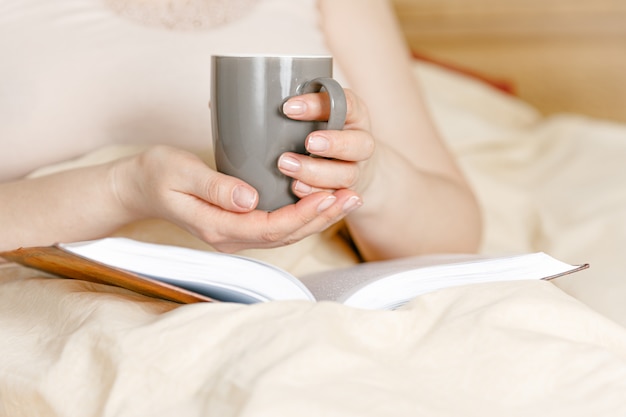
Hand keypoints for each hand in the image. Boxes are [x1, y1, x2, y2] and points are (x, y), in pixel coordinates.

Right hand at [112, 146, 360, 252]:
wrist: (139, 186)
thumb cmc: (156, 175)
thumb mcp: (180, 174)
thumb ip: (213, 186)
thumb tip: (248, 199)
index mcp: (219, 228)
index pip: (271, 228)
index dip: (303, 215)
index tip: (329, 195)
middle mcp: (232, 237)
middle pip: (286, 235)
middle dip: (322, 217)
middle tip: (352, 196)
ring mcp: (237, 233)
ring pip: (287, 232)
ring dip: (319, 217)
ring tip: (349, 199)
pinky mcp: (240, 223)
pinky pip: (279, 224)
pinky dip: (304, 213)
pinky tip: (323, 200)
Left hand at [278, 89, 375, 198]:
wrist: (352, 163)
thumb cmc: (326, 129)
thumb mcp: (321, 111)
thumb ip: (305, 106)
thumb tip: (264, 101)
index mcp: (356, 114)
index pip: (346, 103)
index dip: (319, 106)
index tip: (289, 108)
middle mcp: (361, 142)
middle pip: (358, 144)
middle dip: (333, 143)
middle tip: (307, 142)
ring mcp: (357, 170)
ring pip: (347, 174)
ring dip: (317, 172)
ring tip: (288, 167)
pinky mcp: (347, 192)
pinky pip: (336, 196)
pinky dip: (316, 194)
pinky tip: (297, 189)